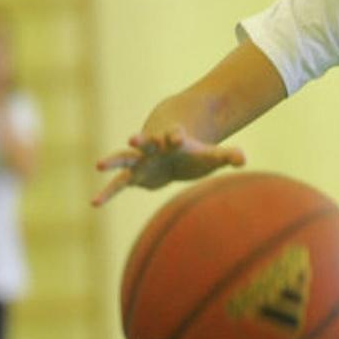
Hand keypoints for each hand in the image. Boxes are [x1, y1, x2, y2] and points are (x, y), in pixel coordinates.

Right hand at [91, 127, 245, 206]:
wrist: (173, 149)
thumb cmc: (194, 152)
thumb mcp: (212, 155)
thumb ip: (227, 156)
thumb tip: (242, 159)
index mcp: (174, 141)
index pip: (174, 136)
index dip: (175, 135)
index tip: (175, 136)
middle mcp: (154, 147)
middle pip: (146, 142)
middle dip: (141, 140)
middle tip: (133, 137)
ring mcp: (141, 160)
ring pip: (125, 159)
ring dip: (114, 160)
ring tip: (98, 164)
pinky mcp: (134, 175)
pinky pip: (118, 183)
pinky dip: (108, 192)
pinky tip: (95, 203)